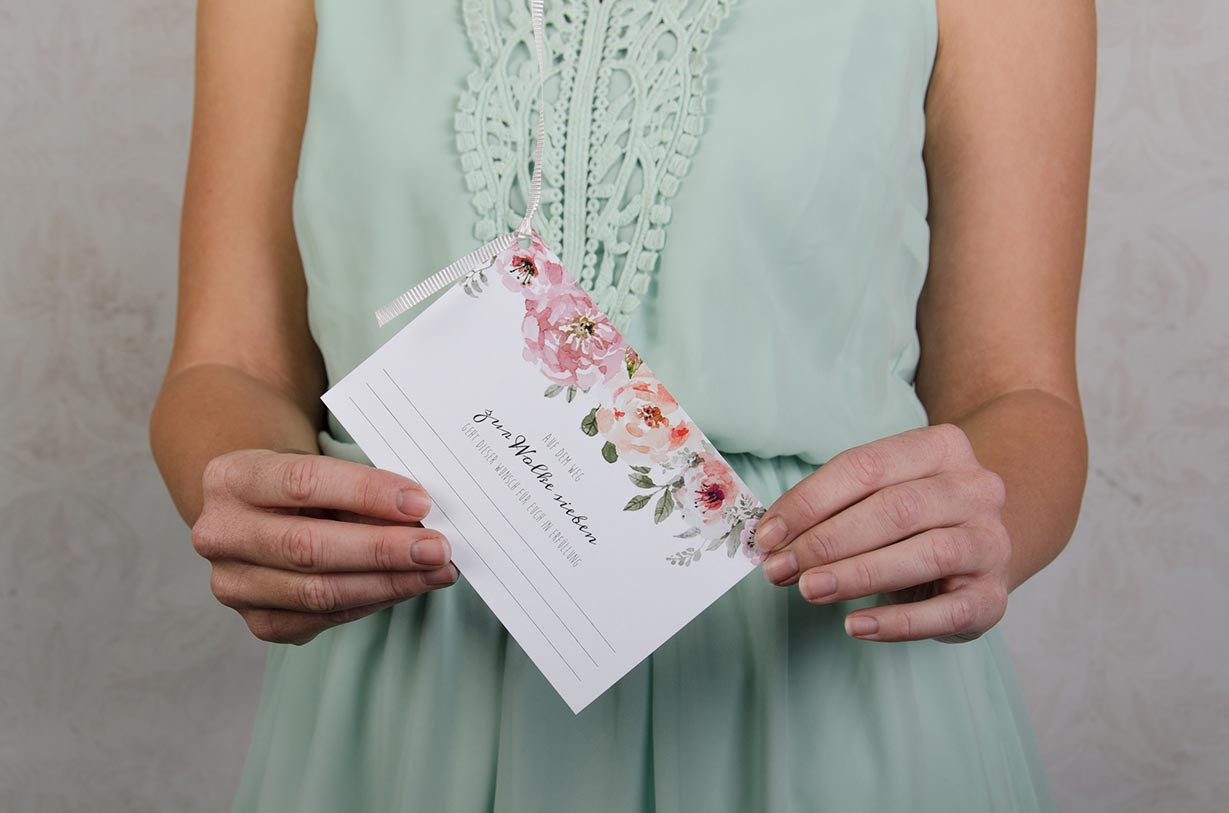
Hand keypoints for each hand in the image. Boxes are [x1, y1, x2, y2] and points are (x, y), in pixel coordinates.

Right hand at [191, 449, 457, 644]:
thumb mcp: (320, 466)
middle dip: (383, 549)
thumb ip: (360, 487)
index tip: (420, 501)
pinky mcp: (258, 621)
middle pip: (309, 548)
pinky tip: (407, 587)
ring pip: (319, 592)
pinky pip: (325, 617)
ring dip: (388, 584)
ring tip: (436, 572)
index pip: (304, 484)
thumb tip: (420, 515)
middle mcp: (220, 534)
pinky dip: (373, 601)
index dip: (366, 493)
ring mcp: (233, 585)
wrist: (258, 514)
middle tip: (437, 548)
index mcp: (232, 478)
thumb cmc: (301, 486)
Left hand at [755, 425, 1010, 642]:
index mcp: (941, 448)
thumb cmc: (913, 519)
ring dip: (858, 575)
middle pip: (896, 509)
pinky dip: (899, 622)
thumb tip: (773, 538)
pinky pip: (949, 611)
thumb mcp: (878, 497)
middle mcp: (975, 488)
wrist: (980, 547)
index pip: (865, 467)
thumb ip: (832, 509)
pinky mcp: (994, 595)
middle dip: (828, 541)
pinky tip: (855, 626)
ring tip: (809, 590)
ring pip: (928, 554)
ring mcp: (991, 541)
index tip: (767, 534)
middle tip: (779, 568)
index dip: (810, 501)